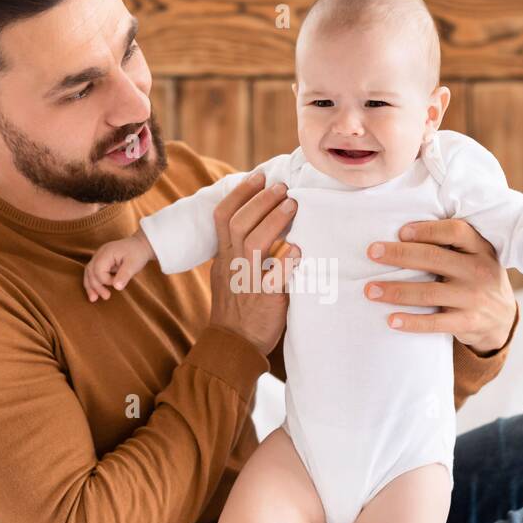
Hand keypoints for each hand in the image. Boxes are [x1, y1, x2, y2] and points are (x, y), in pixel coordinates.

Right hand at [84, 232, 155, 301]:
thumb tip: (117, 287)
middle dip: (96, 286)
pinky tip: (95, 292)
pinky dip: (93, 282)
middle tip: (106, 297)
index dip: (106, 280)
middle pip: (90, 271)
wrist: (140, 245)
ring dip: (90, 286)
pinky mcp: (101, 261)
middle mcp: (99, 254)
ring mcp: (99, 257)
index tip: (118, 282)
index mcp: (106, 253)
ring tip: (94, 299)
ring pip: (88, 272)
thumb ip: (124, 275)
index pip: (98, 270)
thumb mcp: (133, 264)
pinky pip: (92, 272)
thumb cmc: (137, 253)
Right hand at [208, 172, 298, 355]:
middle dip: (260, 200)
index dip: (240, 193)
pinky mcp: (265, 300)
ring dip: (274, 220)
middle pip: (238, 223)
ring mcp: (247, 282)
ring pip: (253, 242)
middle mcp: (232, 266)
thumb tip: (263, 224)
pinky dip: (287, 261)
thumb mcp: (231, 275)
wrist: (233, 346)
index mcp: (223, 258)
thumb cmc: (238, 309)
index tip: (259, 176)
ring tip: (292, 205)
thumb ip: (241, 252)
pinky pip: (274, 276)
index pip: (222, 216)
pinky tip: (300, 250)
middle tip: (282, 188)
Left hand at [364, 219, 516, 353]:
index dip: (427, 230)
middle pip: (434, 259)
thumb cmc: (476, 279)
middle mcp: (478, 270)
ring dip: (396, 291)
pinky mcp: (468, 323)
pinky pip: (435, 323)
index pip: (455, 232)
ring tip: (370, 290)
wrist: (502, 319)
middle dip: (399, 255)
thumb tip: (401, 233)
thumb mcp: (476, 256)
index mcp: (479, 248)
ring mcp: (474, 298)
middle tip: (372, 253)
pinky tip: (391, 320)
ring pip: (429, 293)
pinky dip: (411, 322)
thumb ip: (451, 245)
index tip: (401, 232)